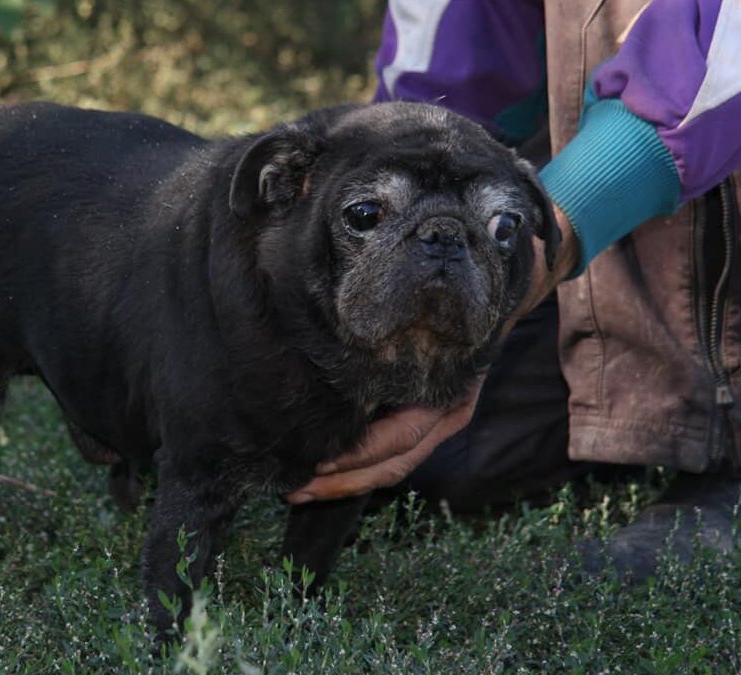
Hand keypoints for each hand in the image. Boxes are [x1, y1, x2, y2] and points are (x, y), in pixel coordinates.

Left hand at [285, 206, 577, 503]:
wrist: (515, 279)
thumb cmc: (480, 279)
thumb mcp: (465, 275)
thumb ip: (441, 271)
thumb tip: (412, 260)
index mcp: (454, 386)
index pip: (405, 435)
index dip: (362, 454)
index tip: (318, 463)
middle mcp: (448, 407)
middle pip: (396, 459)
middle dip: (346, 479)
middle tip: (296, 489)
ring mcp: (439, 413)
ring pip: (394, 462)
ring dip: (349, 480)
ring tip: (303, 488)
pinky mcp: (427, 411)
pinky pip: (395, 448)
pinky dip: (363, 463)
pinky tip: (328, 469)